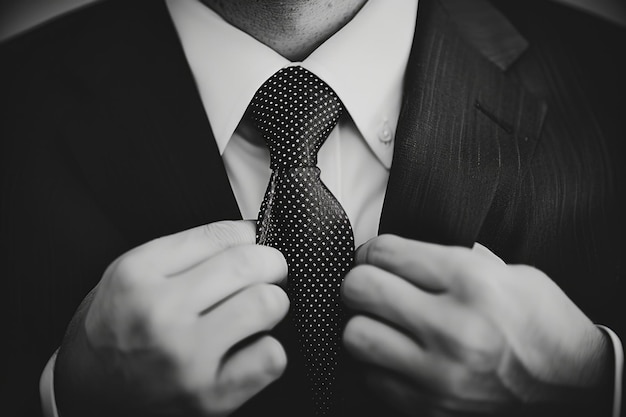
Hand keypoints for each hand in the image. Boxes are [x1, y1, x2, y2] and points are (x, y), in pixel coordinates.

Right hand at [55, 220, 288, 416]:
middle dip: (271, 263)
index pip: (222, 235)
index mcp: (138, 274)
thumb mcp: (134, 273)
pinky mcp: (210, 396)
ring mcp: (187, 358)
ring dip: (272, 303)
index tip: (254, 243)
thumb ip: (189, 250)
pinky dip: (269, 349)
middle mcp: (160, 314)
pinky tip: (249, 348)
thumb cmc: (118, 326)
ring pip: (268, 304)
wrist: (89, 389)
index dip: (250, 236)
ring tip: (255, 311)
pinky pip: (271, 357)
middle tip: (268, 272)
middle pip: (250, 264)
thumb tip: (252, 234)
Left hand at [341, 235, 610, 414]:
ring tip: (383, 323)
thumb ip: (443, 261)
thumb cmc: (540, 322)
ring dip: (364, 325)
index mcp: (473, 283)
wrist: (574, 386)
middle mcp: (454, 329)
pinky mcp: (432, 408)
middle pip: (360, 290)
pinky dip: (378, 364)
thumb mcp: (504, 271)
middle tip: (371, 287)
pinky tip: (400, 356)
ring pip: (356, 337)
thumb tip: (389, 257)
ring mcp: (441, 375)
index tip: (376, 259)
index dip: (373, 251)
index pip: (386, 252)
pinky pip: (373, 378)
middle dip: (359, 282)